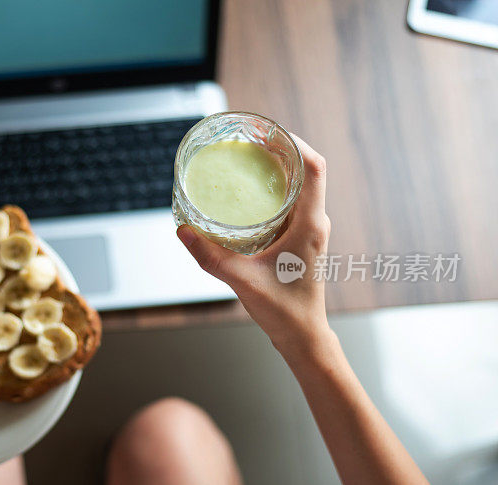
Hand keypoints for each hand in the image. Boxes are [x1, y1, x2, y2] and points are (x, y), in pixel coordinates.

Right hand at [177, 135, 332, 358]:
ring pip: (300, 186)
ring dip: (278, 169)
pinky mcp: (301, 240)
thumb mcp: (242, 281)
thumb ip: (211, 257)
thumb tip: (183, 230)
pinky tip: (250, 194)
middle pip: (306, 170)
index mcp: (311, 224)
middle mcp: (315, 222)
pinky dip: (275, 190)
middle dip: (280, 150)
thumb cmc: (284, 311)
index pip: (314, 167)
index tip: (267, 132)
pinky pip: (292, 203)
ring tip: (248, 159)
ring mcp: (310, 231)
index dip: (294, 142)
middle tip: (249, 140)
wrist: (303, 337)